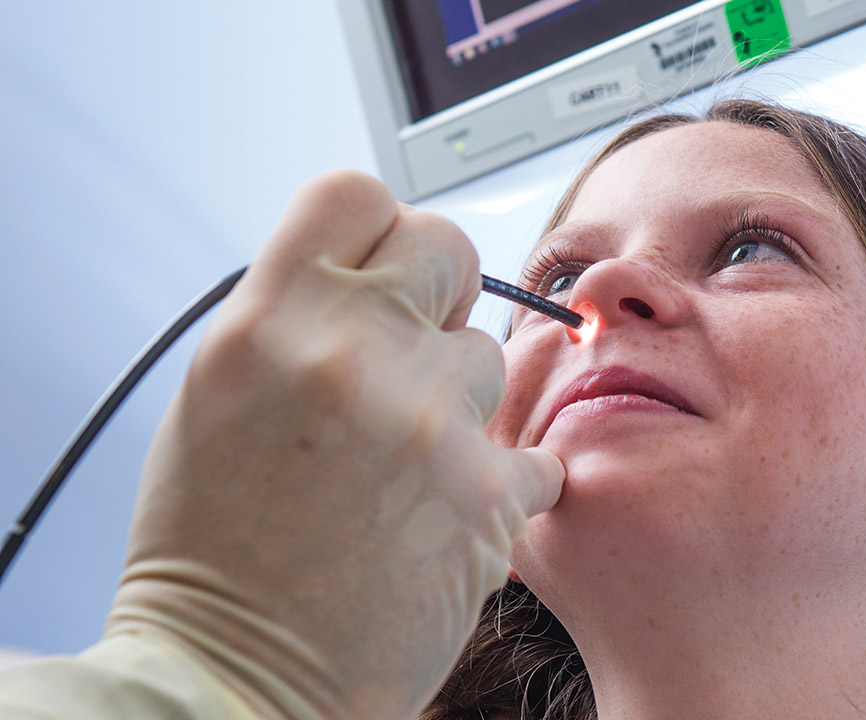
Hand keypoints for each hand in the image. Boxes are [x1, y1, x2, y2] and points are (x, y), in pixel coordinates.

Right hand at [107, 170, 562, 718]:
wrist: (240, 676)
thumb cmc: (218, 549)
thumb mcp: (222, 396)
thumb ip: (297, 317)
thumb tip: (370, 272)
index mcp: (269, 323)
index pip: (358, 196)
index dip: (379, 227)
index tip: (383, 266)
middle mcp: (353, 353)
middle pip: (450, 247)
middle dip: (440, 291)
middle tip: (413, 350)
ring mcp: (430, 422)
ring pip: (491, 355)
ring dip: (461, 398)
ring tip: (407, 462)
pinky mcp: (488, 494)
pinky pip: (532, 449)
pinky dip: (501, 477)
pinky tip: (450, 510)